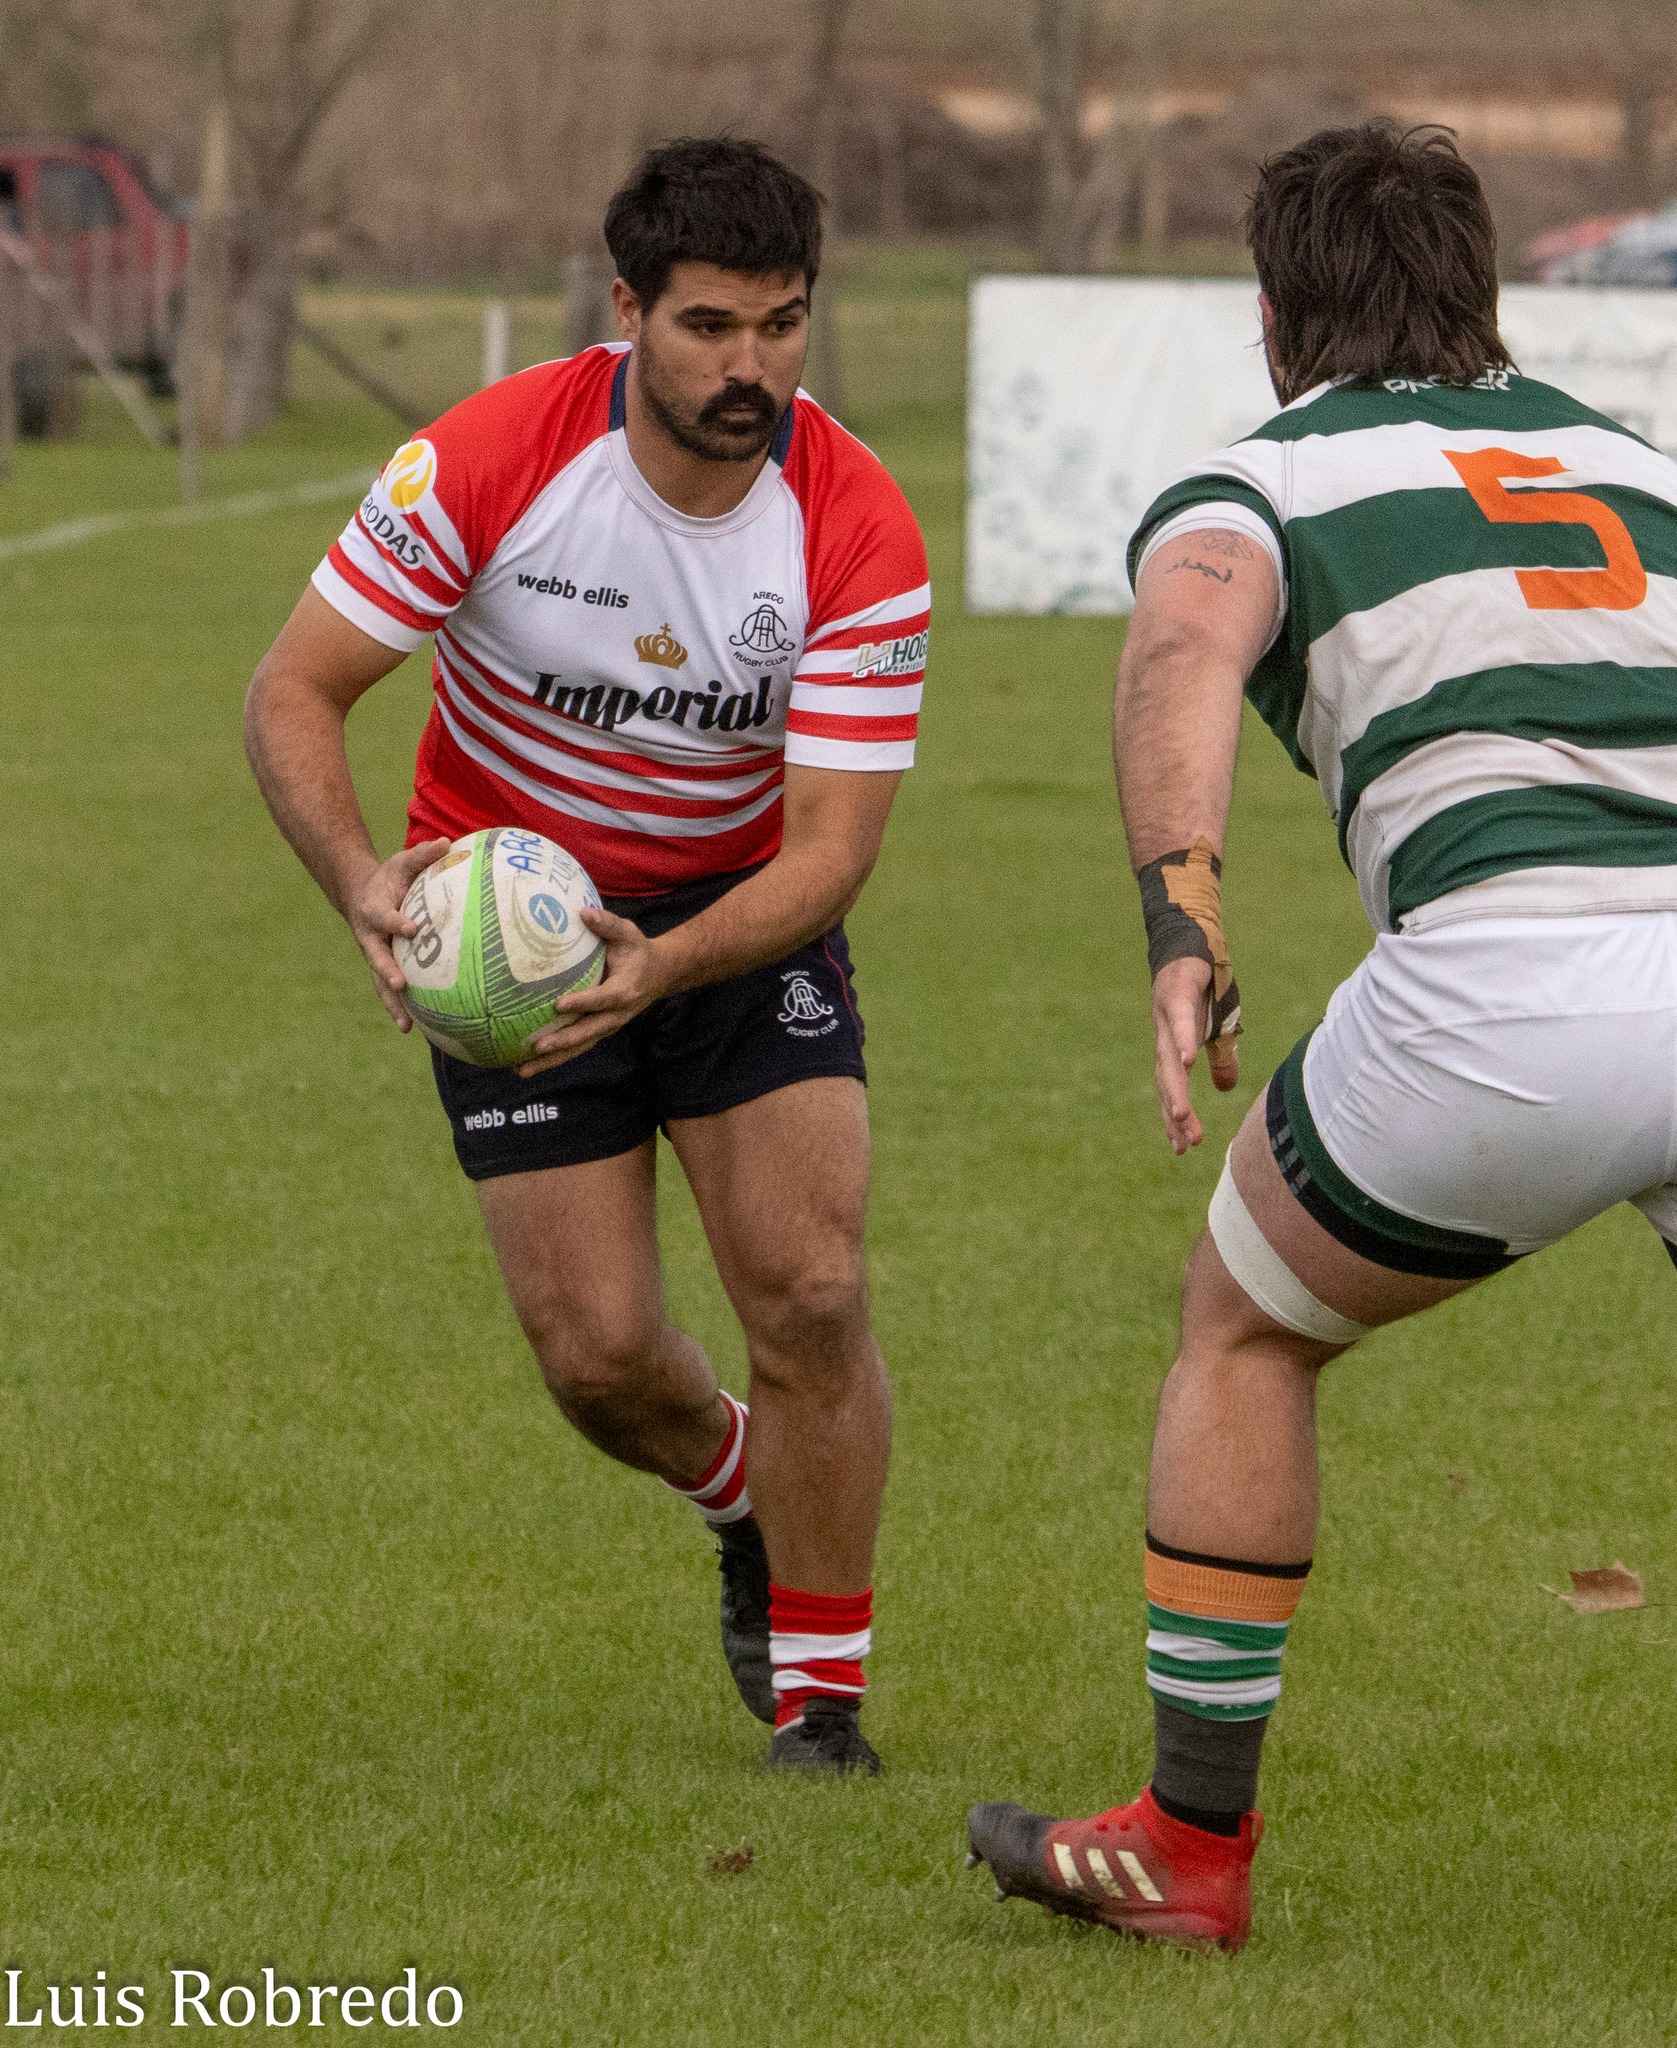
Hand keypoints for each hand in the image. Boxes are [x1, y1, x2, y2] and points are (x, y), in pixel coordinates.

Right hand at [347, 838, 449, 1026]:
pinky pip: (390, 991)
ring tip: (406, 1026)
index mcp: (374, 911)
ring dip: (392, 1004)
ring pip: (381, 983)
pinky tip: (416, 1029)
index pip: (385, 917)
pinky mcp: (383, 969)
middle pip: (377, 958)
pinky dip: (401, 1008)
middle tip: (402, 985)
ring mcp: (375, 956)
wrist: (360, 895)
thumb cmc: (389, 878)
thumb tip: (448, 843)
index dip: (397, 922)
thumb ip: (423, 855)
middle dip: (388, 973)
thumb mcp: (402, 863)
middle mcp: (371, 938)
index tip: (412, 928)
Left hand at [517, 906, 668, 1075]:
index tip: (559, 1005)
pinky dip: (553, 1058)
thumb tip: (582, 912)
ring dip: (552, 1060)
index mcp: (625, 990)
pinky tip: (527, 1064)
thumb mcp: (628, 934)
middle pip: (589, 1032)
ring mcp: (607, 1026)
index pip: (603, 999)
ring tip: (522, 1069)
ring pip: (580, 1047)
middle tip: (537, 1047)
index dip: (583, 1003)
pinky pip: (576, 1047)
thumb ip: (607, 924)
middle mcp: (617, 1015)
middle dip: (563, 1042)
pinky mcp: (598, 1032)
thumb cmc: (637, 951)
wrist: (658, 975)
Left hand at [1151, 955, 1240, 1154]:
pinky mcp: (1178, 993)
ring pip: (1169, 1059)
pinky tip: (1186, 1062)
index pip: (1171, 1091)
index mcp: (1172, 1048)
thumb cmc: (1203, 985)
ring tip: (1182, 1117)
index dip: (1174, 1119)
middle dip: (1175, 1115)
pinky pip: (1180, 1020)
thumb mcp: (1218, 1026)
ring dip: (1175, 1089)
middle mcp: (1164, 1037)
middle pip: (1167, 1083)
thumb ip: (1220, 1057)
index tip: (1181, 1149)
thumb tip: (1225, 1089)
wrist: (1190, 941)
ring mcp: (1167, 1016)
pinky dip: (1182, 1040)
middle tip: (1185, 1146)